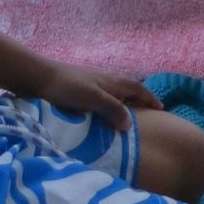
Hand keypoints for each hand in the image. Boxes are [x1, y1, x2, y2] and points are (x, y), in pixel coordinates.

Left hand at [37, 65, 158, 130]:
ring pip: (117, 94)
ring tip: (129, 117)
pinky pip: (105, 99)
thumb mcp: (92, 98)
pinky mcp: (83, 91)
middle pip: (130, 90)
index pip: (138, 89)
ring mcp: (95, 85)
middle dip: (141, 100)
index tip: (162, 110)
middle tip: (149, 115)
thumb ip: (112, 109)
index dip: (150, 98)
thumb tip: (130, 124)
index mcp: (113, 82)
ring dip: (126, 103)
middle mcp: (107, 81)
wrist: (41, 79)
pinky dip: (111, 106)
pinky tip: (104, 115)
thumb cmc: (68, 87)